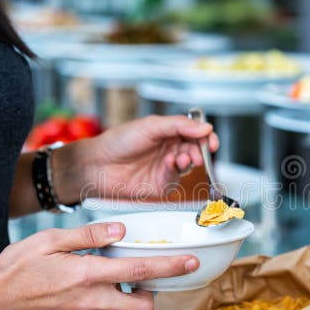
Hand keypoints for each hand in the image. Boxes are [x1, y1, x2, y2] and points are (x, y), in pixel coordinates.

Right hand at [0, 222, 198, 309]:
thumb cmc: (16, 265)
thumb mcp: (51, 239)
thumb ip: (89, 235)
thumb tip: (121, 230)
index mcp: (86, 275)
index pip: (139, 272)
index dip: (170, 268)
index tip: (191, 263)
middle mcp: (90, 302)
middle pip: (142, 305)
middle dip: (154, 293)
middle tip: (149, 275)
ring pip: (120, 308)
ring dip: (122, 292)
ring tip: (101, 272)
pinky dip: (103, 299)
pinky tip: (84, 284)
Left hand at [52, 115, 218, 201]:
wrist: (98, 164)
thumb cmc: (118, 141)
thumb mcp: (151, 126)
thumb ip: (179, 125)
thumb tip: (206, 128)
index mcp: (168, 132)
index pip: (195, 132)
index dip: (205, 136)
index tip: (210, 141)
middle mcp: (170, 149)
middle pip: (196, 149)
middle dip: (200, 150)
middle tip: (198, 152)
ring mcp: (167, 167)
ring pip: (189, 164)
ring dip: (189, 160)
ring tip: (180, 158)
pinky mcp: (162, 184)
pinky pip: (177, 178)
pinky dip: (176, 171)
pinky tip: (169, 165)